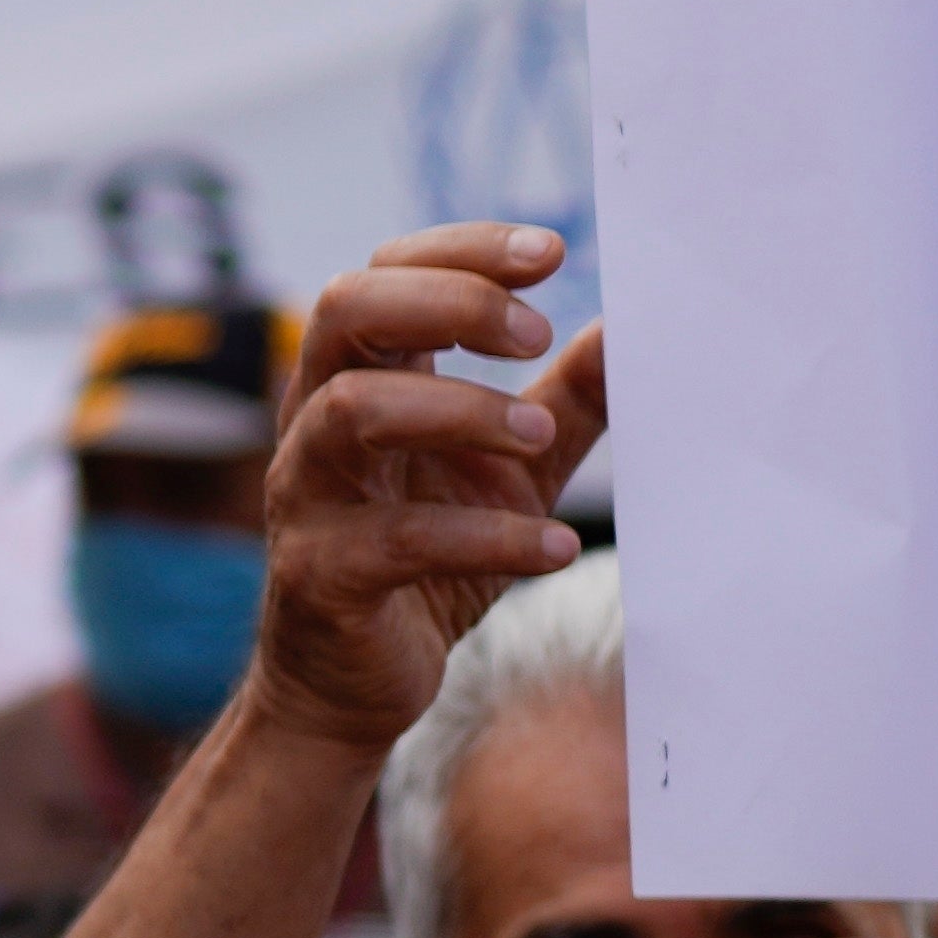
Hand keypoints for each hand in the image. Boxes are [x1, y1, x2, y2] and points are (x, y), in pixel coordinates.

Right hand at [247, 231, 605, 755]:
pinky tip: (552, 547)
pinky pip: (396, 540)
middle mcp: (315, 421)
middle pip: (345, 311)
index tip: (554, 256)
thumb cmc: (430, 558)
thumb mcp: (509, 471)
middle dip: (447, 303)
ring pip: (352, 411)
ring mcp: (308, 496)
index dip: (460, 251)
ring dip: (459, 411)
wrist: (356, 686)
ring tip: (539, 440)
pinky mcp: (322, 575)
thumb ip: (562, 403)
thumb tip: (629, 333)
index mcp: (358, 378)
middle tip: (536, 334)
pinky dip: (484, 536)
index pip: (384, 272)